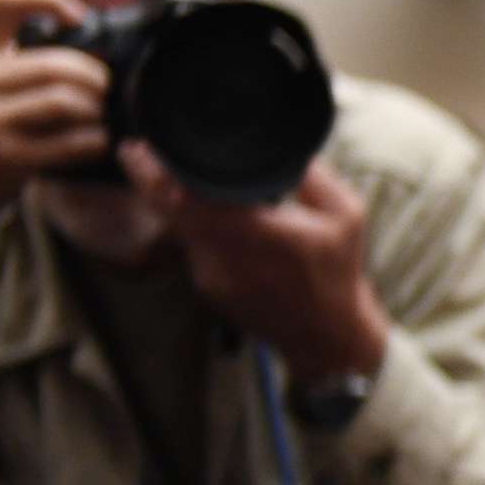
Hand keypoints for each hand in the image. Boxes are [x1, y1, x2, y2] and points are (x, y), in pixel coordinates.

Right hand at [0, 0, 109, 273]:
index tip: (78, 18)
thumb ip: (1, 57)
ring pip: (68, 100)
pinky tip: (95, 144)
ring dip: (97, 111)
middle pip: (57, 62)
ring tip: (99, 118)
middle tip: (105, 90)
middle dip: (96, 77)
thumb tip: (57, 20)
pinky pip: (71, 142)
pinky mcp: (3, 158)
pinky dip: (95, 142)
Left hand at [119, 144, 389, 384]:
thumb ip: (314, 176)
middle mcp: (225, 257)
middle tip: (138, 152)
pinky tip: (216, 219)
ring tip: (186, 181)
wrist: (326, 337)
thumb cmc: (337, 274)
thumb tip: (285, 148)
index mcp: (257, 234)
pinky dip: (197, 229)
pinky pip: (194, 248)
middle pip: (169, 212)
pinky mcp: (209, 289)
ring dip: (177, 204)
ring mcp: (212, 277)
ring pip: (180, 229)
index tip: (139, 148)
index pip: (186, 200)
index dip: (155, 174)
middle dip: (149, 179)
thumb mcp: (346, 216)